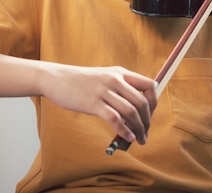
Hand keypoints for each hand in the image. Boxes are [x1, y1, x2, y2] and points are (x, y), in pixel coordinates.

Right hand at [40, 64, 156, 144]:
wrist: (57, 78)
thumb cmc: (82, 82)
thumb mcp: (105, 77)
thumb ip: (121, 88)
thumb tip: (137, 110)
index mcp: (121, 73)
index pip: (149, 86)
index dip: (154, 103)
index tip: (150, 116)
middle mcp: (115, 80)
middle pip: (142, 102)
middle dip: (147, 121)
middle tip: (146, 133)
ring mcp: (104, 91)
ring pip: (130, 112)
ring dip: (139, 129)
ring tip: (140, 139)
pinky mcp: (93, 103)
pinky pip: (115, 119)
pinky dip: (124, 131)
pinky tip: (127, 137)